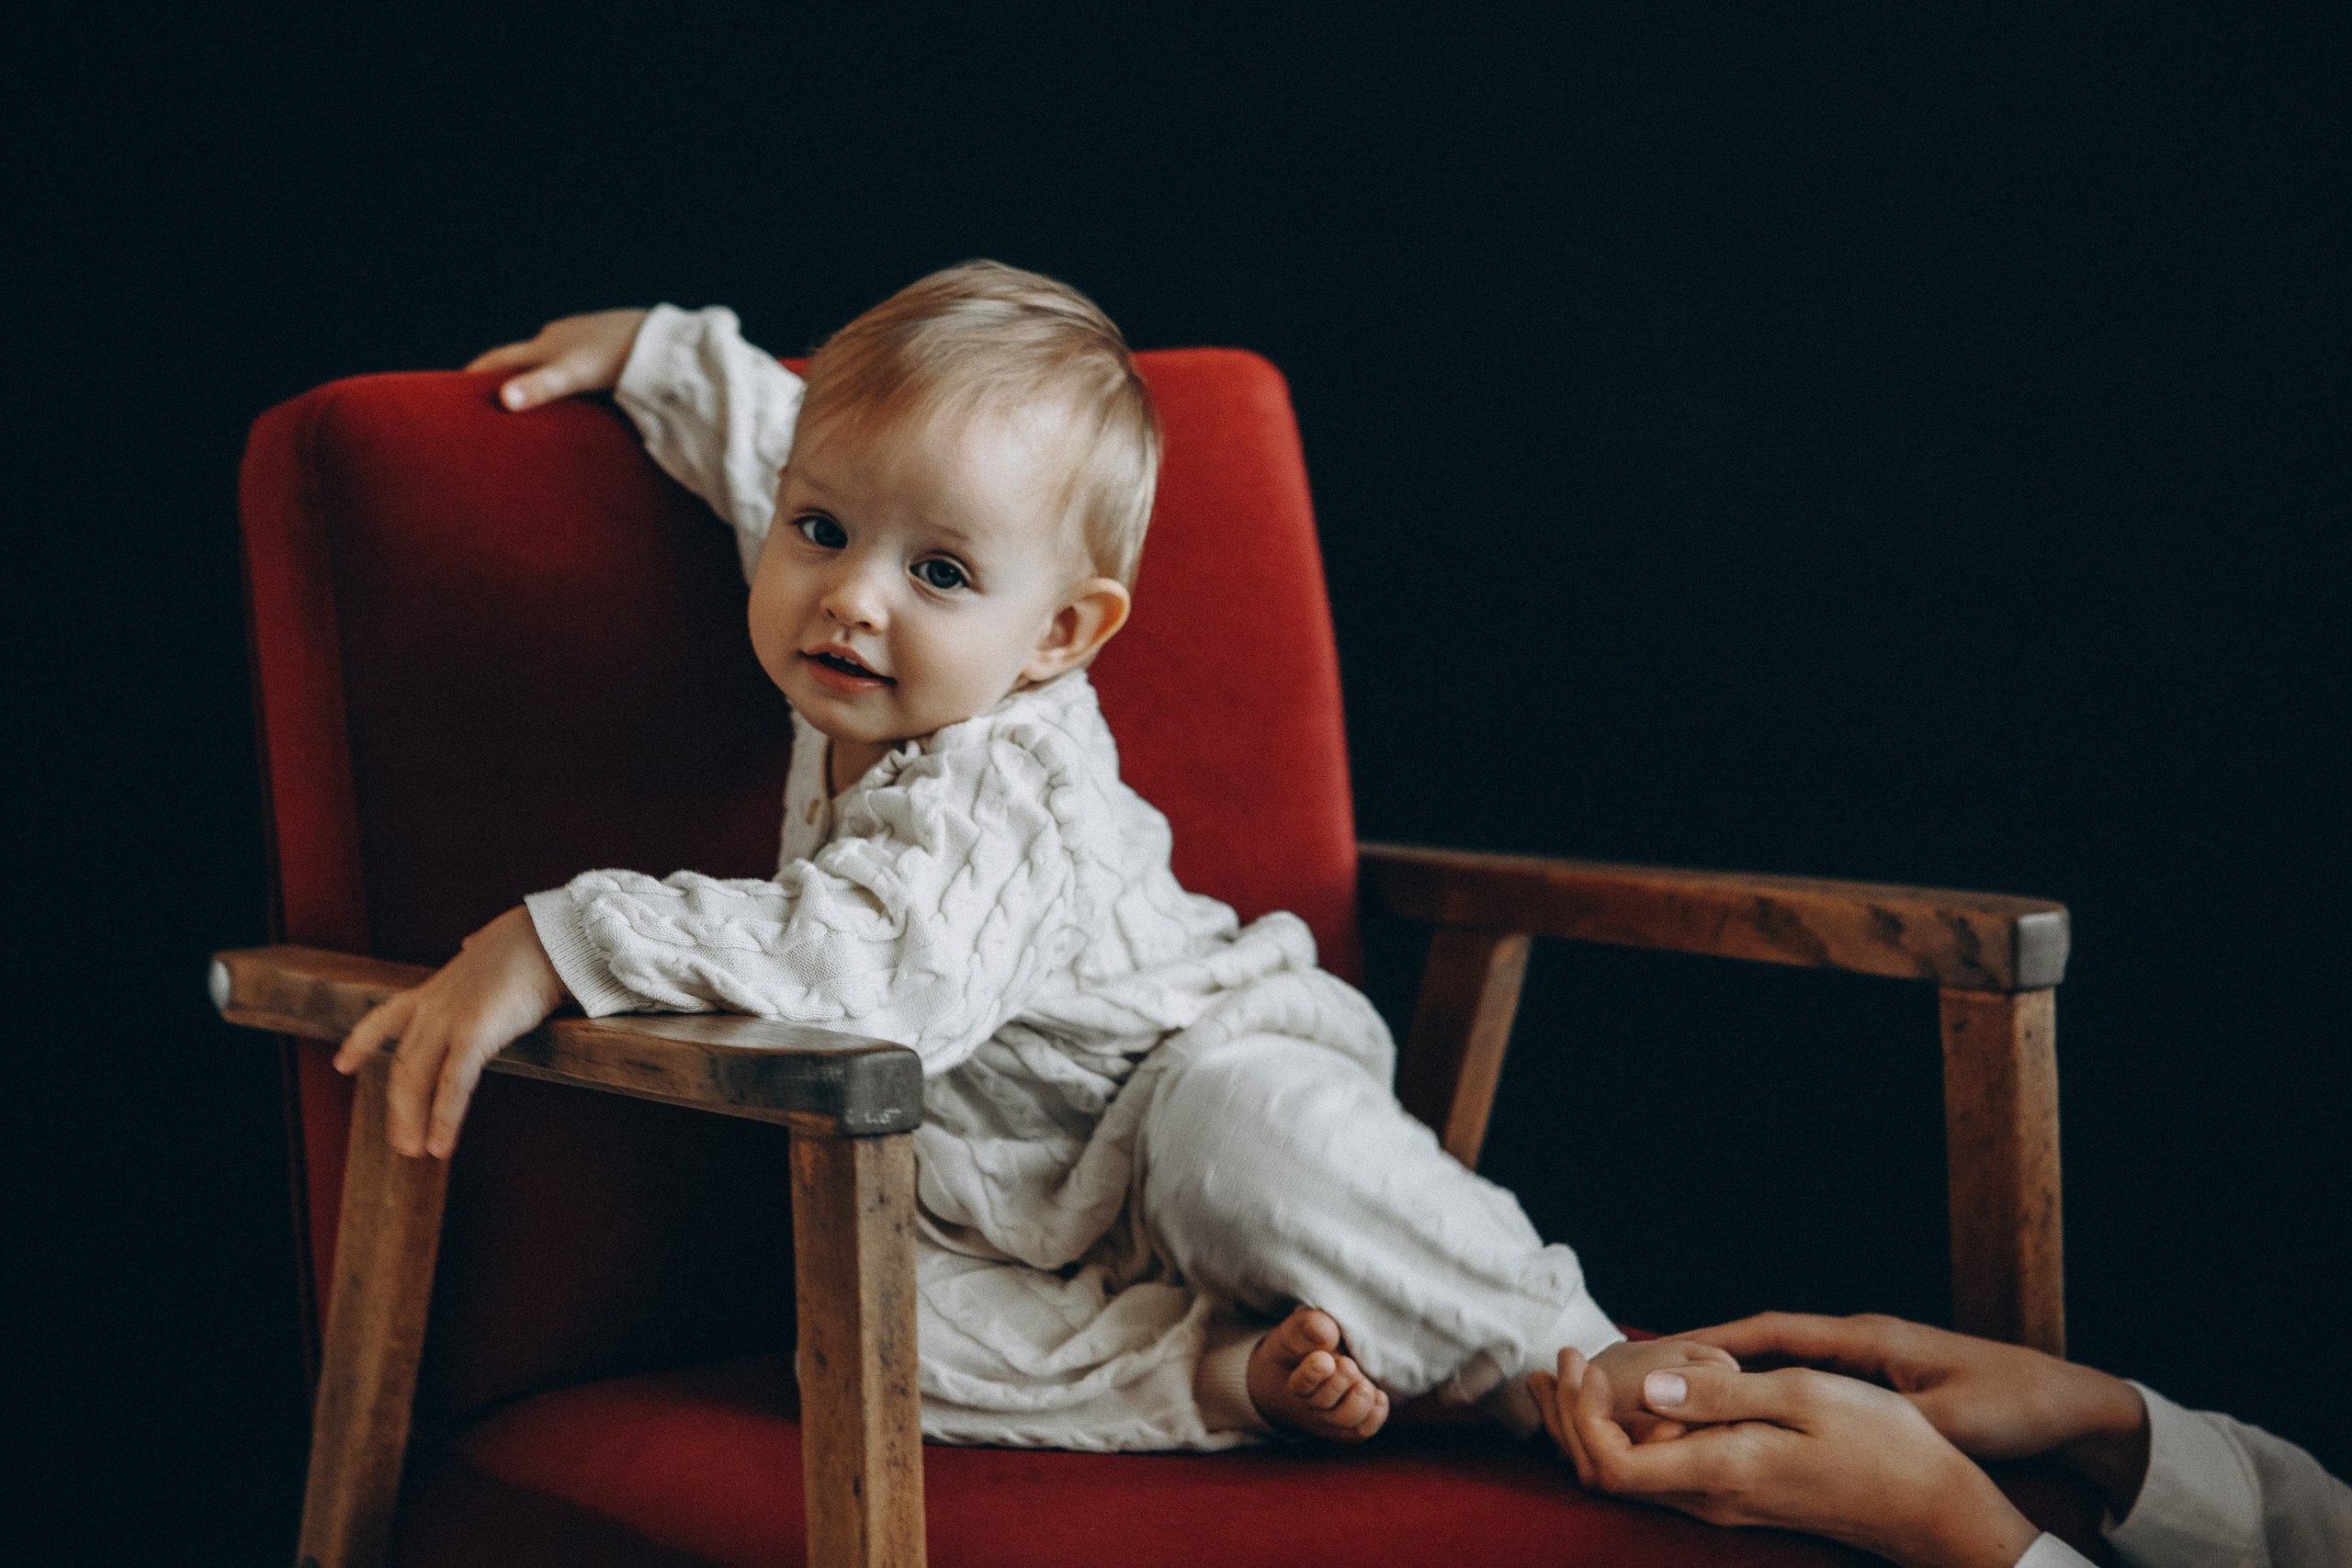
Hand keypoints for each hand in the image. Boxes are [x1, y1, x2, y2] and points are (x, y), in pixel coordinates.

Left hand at [333, 907, 567, 1157]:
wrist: (548, 934)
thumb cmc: (529, 940)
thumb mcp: (489, 948)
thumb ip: (476, 954)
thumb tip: (472, 943)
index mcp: (436, 989)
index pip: (386, 1016)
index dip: (362, 1041)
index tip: (342, 1064)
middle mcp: (434, 1006)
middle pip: (403, 1064)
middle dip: (400, 1107)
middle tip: (402, 1144)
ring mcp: (450, 1019)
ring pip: (418, 1078)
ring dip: (414, 1119)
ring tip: (416, 1151)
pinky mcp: (475, 1032)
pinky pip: (453, 1084)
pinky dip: (444, 1117)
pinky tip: (440, 1145)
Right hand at [466, 308, 650, 411]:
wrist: (662, 339)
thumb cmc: (616, 354)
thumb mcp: (573, 375)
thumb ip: (539, 387)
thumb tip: (502, 400)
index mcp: (544, 344)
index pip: (499, 359)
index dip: (476, 374)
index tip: (453, 389)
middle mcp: (559, 337)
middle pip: (522, 359)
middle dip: (504, 376)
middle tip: (487, 398)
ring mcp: (583, 339)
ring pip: (550, 359)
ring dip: (536, 377)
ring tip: (530, 400)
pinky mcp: (606, 345)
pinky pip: (576, 362)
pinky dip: (566, 376)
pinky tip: (577, 389)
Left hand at [1531, 1350, 2041, 1567]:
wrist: (1932, 1507)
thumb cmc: (1881, 1445)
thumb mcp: (1802, 1396)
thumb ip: (1720, 1392)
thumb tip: (1648, 1384)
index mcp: (1721, 1470)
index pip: (1611, 1466)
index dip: (1579, 1418)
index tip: (1580, 1363)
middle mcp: (1712, 1497)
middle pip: (1606, 1475)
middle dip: (1566, 1420)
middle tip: (1553, 1362)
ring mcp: (1723, 1502)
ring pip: (1630, 1476)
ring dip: (1591, 1426)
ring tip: (1572, 1374)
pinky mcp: (1737, 1496)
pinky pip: (1661, 1473)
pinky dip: (1629, 1434)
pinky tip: (1633, 1396)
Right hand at [1681, 1312, 2149, 1515]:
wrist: (2070, 1404)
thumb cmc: (2013, 1403)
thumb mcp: (1949, 1415)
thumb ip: (1886, 1414)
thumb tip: (1828, 1421)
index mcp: (1869, 1337)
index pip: (1773, 1329)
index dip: (1714, 1338)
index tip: (1664, 1349)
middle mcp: (1862, 1340)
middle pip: (1767, 1342)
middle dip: (1710, 1354)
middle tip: (1655, 1372)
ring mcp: (1872, 1361)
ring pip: (1785, 1364)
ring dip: (1738, 1376)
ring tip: (1687, 1397)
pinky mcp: (1885, 1384)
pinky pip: (1810, 1386)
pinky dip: (1773, 1395)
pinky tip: (1753, 1419)